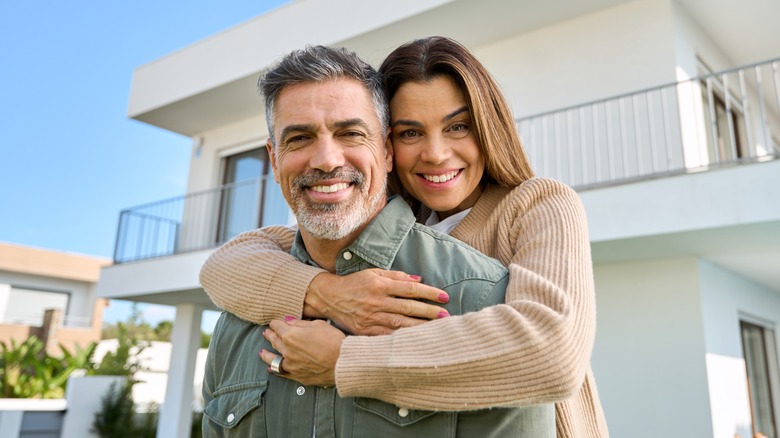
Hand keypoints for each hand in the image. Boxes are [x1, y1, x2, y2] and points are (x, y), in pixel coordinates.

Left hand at [259, 318, 344, 386]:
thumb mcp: (318, 325)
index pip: (278, 326)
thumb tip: (288, 321)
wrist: (343, 362)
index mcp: (291, 335)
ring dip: (267, 354)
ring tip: (262, 352)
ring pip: (274, 359)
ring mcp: (291, 365)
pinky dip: (275, 369)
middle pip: (275, 341)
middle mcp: (288, 350)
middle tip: (267, 333)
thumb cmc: (334, 341)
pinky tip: (270, 368)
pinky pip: (282, 373)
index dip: (276, 323)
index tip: (275, 322)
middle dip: (270, 335)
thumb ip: (300, 323)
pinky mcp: (298, 376)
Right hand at [304, 269, 449, 335]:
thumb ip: (397, 276)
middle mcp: (376, 301)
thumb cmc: (355, 283)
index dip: (429, 293)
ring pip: (400, 324)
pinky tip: (415, 341)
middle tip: (446, 316)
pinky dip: (402, 339)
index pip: (410, 289)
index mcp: (380, 285)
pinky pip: (387, 336)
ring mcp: (371, 318)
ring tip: (437, 329)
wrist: (330, 297)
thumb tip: (419, 280)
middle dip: (429, 312)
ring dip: (420, 327)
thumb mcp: (374, 273)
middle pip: (408, 308)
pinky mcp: (365, 331)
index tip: (444, 297)